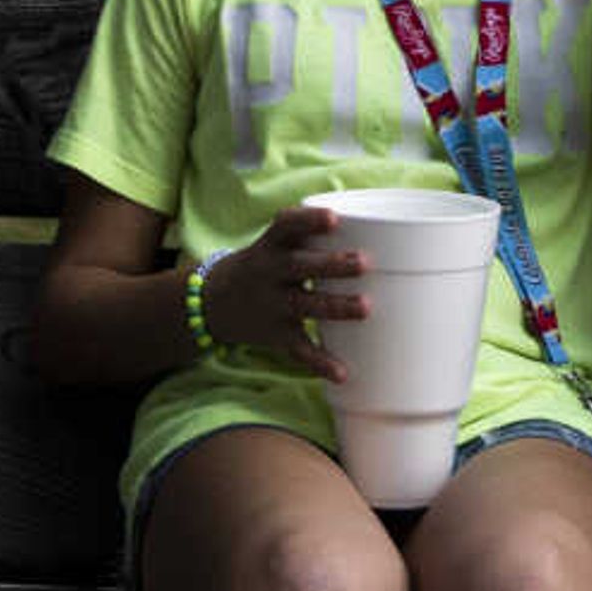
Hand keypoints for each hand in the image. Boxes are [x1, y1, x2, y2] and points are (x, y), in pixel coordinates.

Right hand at [203, 204, 371, 380]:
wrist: (211, 302)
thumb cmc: (265, 265)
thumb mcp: (275, 244)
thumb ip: (313, 235)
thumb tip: (380, 229)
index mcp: (272, 245)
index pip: (286, 226)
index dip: (309, 221)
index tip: (333, 218)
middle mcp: (270, 272)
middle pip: (299, 266)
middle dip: (331, 264)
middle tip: (364, 263)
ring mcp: (272, 304)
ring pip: (304, 305)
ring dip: (335, 306)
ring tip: (366, 308)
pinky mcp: (276, 334)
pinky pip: (299, 349)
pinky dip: (319, 362)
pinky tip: (341, 373)